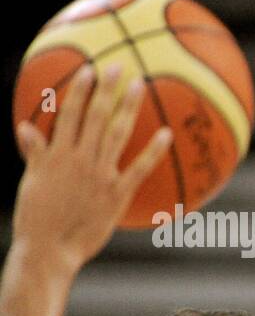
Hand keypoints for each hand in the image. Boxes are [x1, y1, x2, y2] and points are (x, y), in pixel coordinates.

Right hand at [12, 63, 172, 274]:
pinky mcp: (116, 194)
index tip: (91, 70)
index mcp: (57, 154)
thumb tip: (25, 127)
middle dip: (108, 90)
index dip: (81, 90)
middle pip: (96, 117)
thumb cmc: (38, 218)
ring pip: (117, 134)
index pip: (69, 114)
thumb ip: (35, 153)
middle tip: (121, 66)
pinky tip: (167, 134)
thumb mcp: (31, 182)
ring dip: (129, 108)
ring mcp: (100, 175)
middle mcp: (79, 159)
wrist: (50, 248)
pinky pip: (138, 168)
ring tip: (141, 86)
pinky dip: (153, 150)